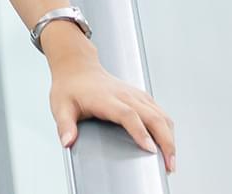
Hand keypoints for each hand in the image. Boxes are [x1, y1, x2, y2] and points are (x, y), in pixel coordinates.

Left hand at [48, 54, 176, 173]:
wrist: (77, 67)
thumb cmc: (69, 88)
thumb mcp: (60, 106)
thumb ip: (64, 125)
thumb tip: (67, 142)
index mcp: (106, 98)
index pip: (128, 115)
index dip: (141, 132)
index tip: (150, 149)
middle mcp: (125, 95)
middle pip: (152, 116)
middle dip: (165, 141)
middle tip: (169, 165)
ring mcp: (135, 95)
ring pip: (161, 115)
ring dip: (170, 137)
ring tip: (171, 160)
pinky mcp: (141, 97)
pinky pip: (160, 112)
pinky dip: (167, 129)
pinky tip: (167, 145)